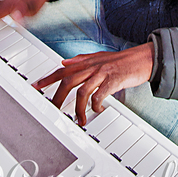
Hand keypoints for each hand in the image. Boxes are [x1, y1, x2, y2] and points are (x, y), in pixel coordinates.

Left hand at [33, 42, 154, 125]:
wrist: (142, 59)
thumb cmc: (121, 61)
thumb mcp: (99, 57)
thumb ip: (81, 59)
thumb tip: (65, 62)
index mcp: (87, 62)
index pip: (62, 70)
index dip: (48, 78)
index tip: (36, 87)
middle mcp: (92, 67)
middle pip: (68, 82)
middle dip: (58, 98)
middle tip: (53, 110)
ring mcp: (102, 74)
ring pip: (82, 91)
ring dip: (78, 109)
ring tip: (79, 120)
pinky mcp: (112, 82)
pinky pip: (99, 96)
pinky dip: (95, 106)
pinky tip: (97, 110)